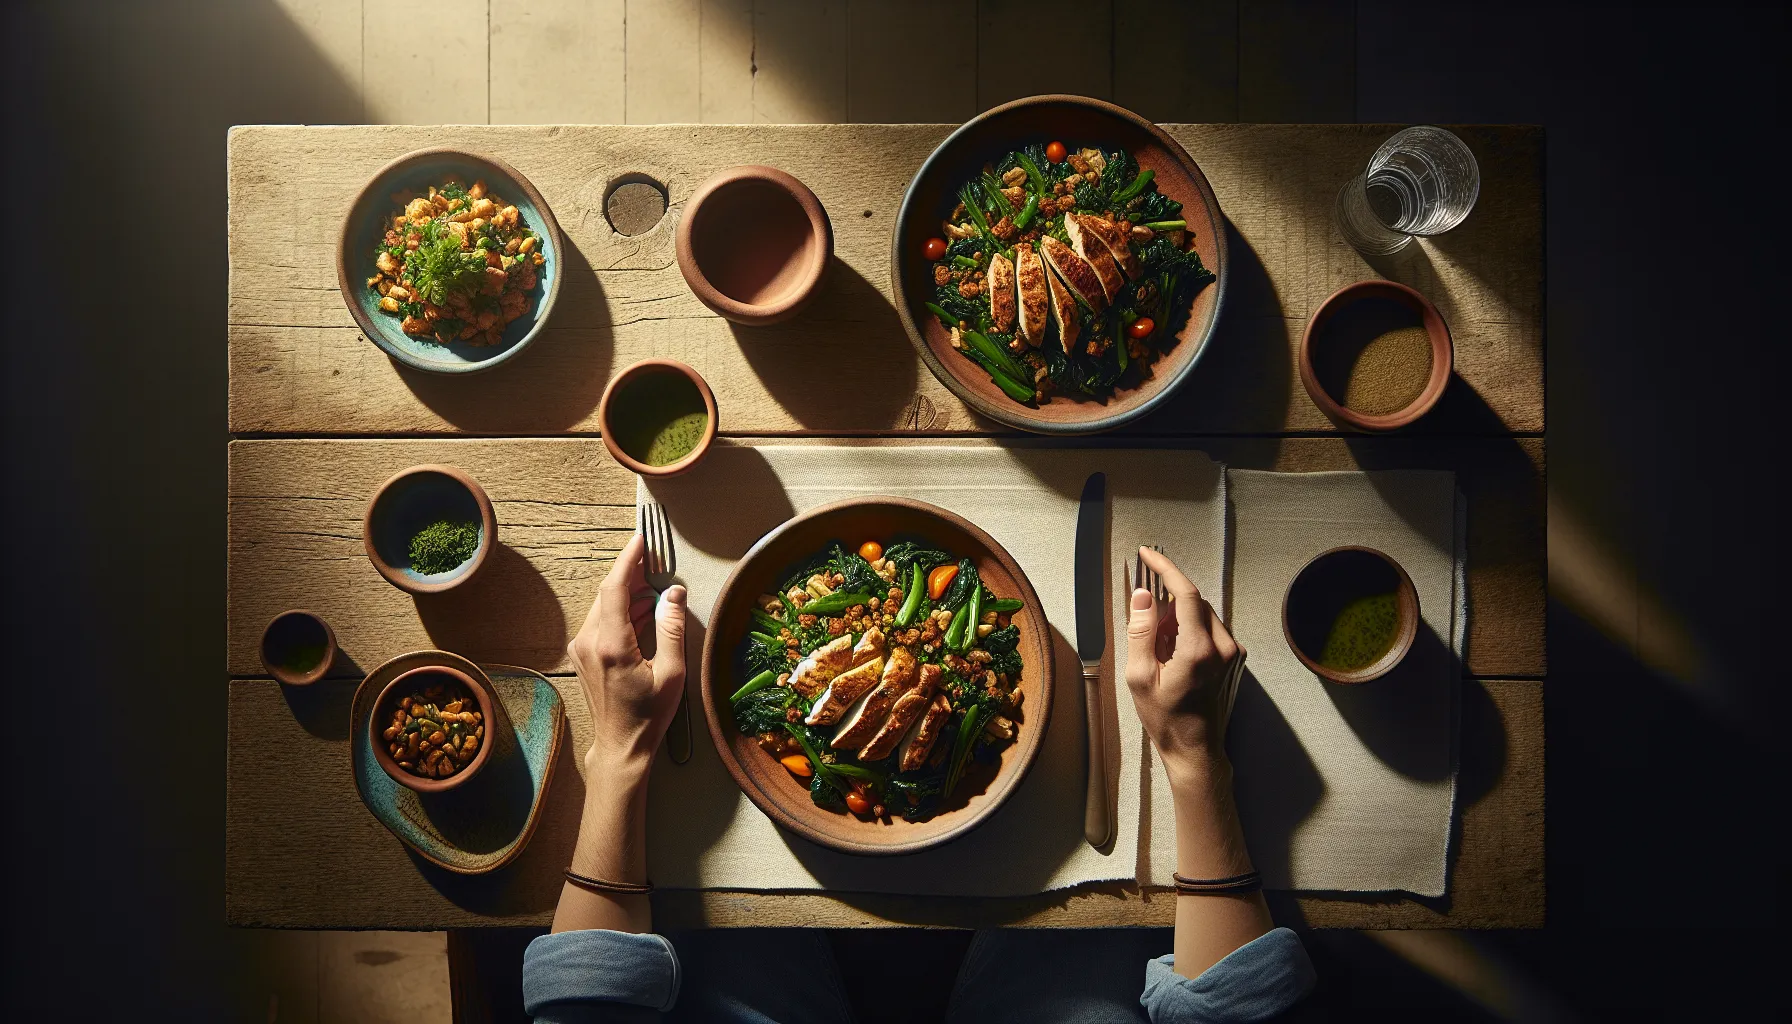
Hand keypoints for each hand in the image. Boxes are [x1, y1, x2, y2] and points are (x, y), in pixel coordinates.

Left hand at [567, 533, 687, 769]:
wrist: (620, 745)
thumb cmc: (648, 714)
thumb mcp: (672, 672)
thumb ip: (672, 628)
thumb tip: (673, 593)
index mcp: (611, 645)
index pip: (615, 589)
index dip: (627, 561)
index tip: (640, 541)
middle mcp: (589, 642)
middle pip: (608, 593)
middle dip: (631, 574)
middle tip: (655, 563)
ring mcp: (582, 648)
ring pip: (605, 606)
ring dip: (628, 594)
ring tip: (655, 591)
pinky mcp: (583, 654)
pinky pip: (602, 621)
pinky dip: (622, 611)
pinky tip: (643, 614)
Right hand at [1124, 546, 1241, 784]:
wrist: (1196, 750)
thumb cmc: (1165, 718)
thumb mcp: (1139, 677)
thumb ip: (1141, 632)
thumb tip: (1142, 596)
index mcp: (1199, 650)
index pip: (1186, 593)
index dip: (1165, 569)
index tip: (1148, 554)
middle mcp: (1223, 646)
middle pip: (1194, 603)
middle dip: (1168, 607)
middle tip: (1148, 632)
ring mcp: (1234, 653)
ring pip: (1203, 615)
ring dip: (1179, 621)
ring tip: (1161, 653)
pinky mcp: (1236, 658)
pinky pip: (1210, 630)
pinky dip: (1190, 633)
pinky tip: (1175, 659)